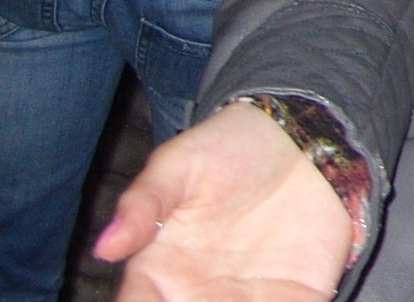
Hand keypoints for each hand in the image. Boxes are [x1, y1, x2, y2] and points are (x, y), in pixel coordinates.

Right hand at [97, 101, 351, 300]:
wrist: (300, 136)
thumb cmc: (227, 148)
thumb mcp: (179, 164)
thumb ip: (143, 204)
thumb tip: (105, 247)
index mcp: (159, 274)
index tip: (166, 300)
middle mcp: (200, 295)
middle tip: (213, 301)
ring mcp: (249, 298)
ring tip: (246, 301)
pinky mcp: (299, 294)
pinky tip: (286, 301)